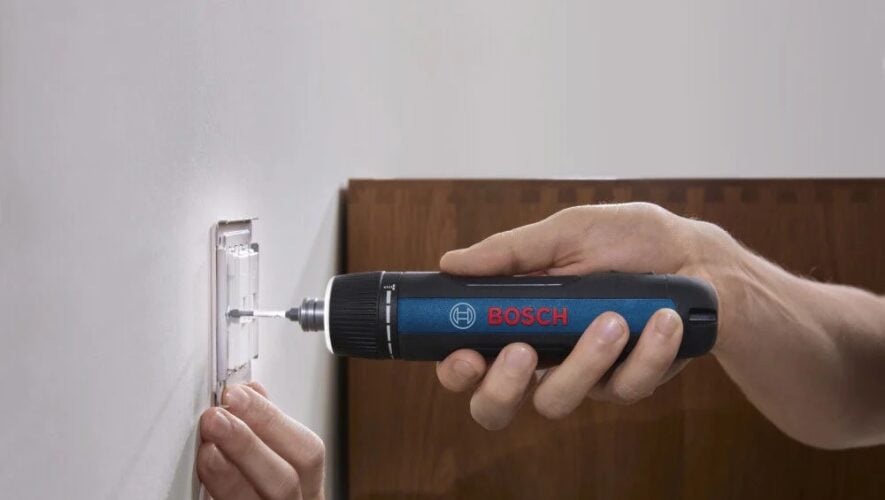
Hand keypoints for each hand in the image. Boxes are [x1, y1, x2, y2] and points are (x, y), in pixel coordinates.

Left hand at [198, 382, 325, 499]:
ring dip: (230, 473)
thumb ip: (267, 433)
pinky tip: (202, 479)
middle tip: (216, 417)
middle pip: (286, 480)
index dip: (272, 420)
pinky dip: (218, 497)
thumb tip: (251, 391)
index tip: (236, 394)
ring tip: (206, 445)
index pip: (307, 451)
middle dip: (249, 443)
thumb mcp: (277, 465)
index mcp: (309, 488)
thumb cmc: (266, 496)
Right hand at [436, 203, 735, 429]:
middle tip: (521, 351)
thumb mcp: (568, 233)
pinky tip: (662, 320)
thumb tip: (451, 263)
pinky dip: (645, 352)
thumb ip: (512, 252)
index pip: (468, 358)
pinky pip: (624, 387)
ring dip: (582, 361)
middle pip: (494, 406)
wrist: (697, 258)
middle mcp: (541, 353)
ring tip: (613, 320)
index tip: (466, 354)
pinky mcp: (626, 383)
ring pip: (556, 401)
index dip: (456, 369)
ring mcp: (582, 374)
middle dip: (500, 388)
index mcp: (516, 317)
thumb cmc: (627, 241)